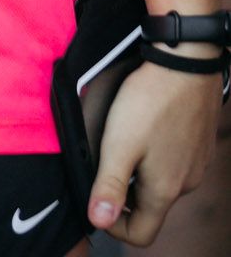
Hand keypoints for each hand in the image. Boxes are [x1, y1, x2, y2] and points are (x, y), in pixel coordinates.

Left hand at [88, 52, 223, 244]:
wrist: (187, 62)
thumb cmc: (151, 102)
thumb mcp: (119, 143)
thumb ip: (110, 185)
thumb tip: (98, 221)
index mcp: (164, 190)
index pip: (141, 234)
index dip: (115, 226)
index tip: (97, 199)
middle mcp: (185, 183)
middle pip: (150, 208)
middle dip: (124, 194)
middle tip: (103, 163)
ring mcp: (196, 163)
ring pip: (162, 182)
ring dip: (140, 171)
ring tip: (121, 141)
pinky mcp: (199, 144)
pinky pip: (175, 161)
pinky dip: (156, 153)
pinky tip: (144, 126)